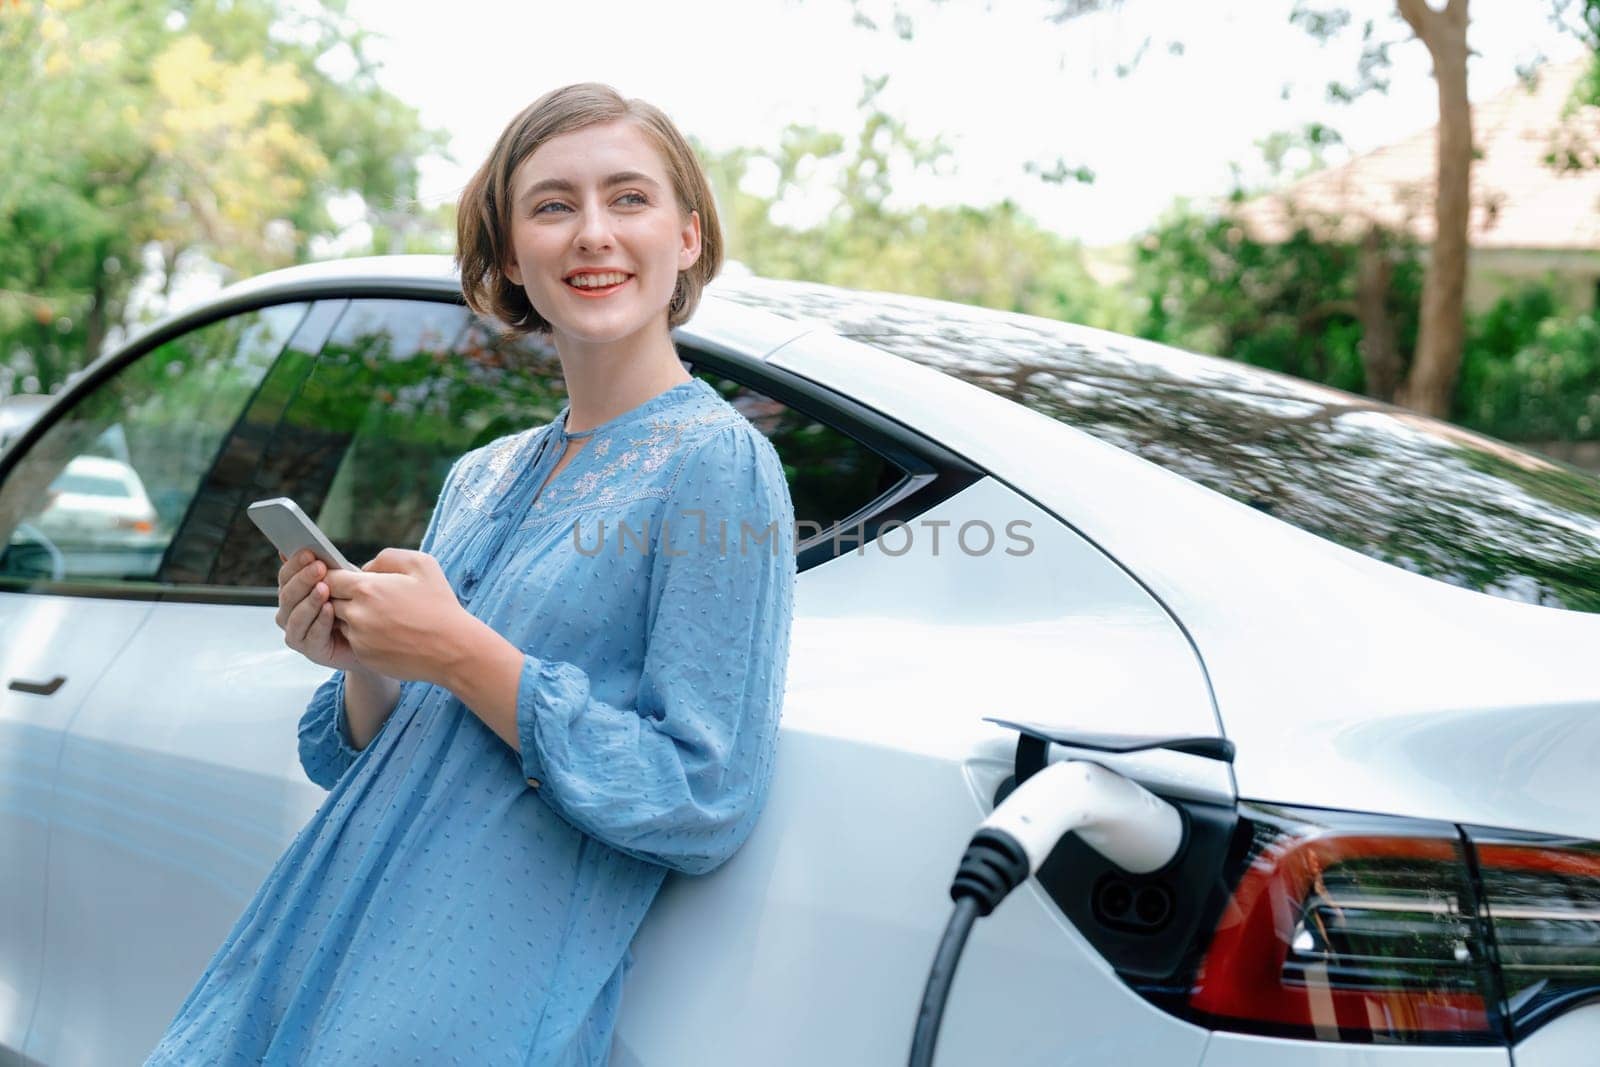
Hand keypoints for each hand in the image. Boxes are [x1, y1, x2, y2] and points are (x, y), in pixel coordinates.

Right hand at [275, 549, 361, 671]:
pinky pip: (311, 635)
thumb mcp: (343, 581)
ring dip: (310, 600)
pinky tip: (329, 609)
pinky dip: (320, 621)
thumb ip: (324, 567)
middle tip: (319, 567)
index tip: (309, 552)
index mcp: (294, 592)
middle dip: (303, 579)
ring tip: (324, 588)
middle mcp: (289, 612)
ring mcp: (296, 632)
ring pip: (295, 615)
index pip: (286, 575)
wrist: (371, 639)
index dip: (295, 563)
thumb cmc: (354, 605)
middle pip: (287, 594)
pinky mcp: (309, 650)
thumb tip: (295, 548)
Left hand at [323, 548, 473, 684]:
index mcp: (367, 588)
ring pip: (340, 622)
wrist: (453, 648)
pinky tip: (389, 633)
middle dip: (342, 596)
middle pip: (329, 600)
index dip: (333, 576)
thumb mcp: (421, 564)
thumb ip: (386, 558)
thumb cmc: (439, 604)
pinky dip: (365, 636)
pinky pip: (354, 641)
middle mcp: (356, 613)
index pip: (328, 578)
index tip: (342, 577)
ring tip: (382, 616)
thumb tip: (364, 568)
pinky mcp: (364, 656)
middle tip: (367, 597)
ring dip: (353, 617)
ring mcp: (358, 638)